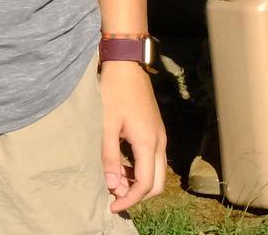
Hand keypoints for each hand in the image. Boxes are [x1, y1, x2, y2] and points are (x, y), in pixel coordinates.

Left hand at [99, 61, 166, 212]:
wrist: (127, 62)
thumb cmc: (115, 90)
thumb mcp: (108, 123)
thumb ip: (110, 156)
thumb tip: (113, 185)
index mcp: (148, 143)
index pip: (144, 185)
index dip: (129, 199)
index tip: (112, 206)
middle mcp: (159, 143)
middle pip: (156, 184)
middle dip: (137, 194)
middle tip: (115, 195)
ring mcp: (160, 136)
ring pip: (156, 172)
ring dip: (138, 181)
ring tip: (115, 178)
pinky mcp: (156, 130)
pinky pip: (153, 159)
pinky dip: (140, 168)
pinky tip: (122, 162)